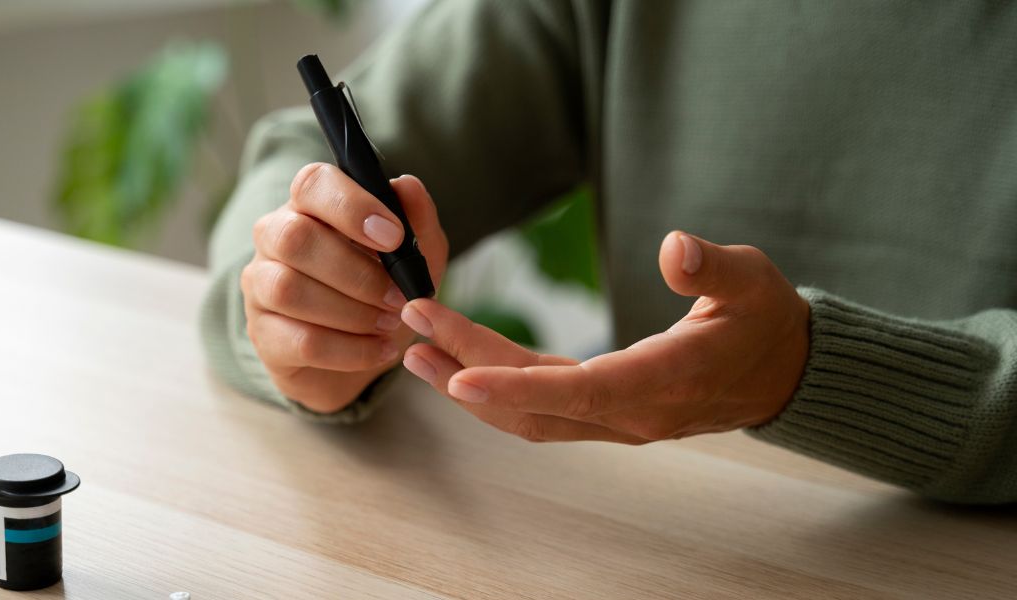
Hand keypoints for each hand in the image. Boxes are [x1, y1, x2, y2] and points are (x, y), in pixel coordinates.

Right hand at [242, 163, 448, 412]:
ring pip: (289, 290)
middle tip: (399, 297)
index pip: (312, 184)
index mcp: (310, 205)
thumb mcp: (416, 256)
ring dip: (353, 312)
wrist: (363, 353)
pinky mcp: (264, 335)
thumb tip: (407, 186)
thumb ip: (417, 220)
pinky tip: (381, 349)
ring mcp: (261, 286)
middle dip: (357, 272)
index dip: (352, 206)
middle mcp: (274, 237)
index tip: (394, 236)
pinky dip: (351, 349)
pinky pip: (301, 341)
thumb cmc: (384, 291)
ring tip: (390, 323)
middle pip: (295, 238)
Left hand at [400, 231, 808, 442]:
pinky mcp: (607, 412)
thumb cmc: (766, 321)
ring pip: (531, 416)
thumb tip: (675, 247)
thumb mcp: (752, 281)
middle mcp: (633, 414)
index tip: (457, 373)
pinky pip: (542, 409)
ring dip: (471, 387)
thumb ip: (713, 269)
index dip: (515, 386)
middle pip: (535, 403)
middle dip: (468, 370)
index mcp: (664, 382)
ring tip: (416, 352)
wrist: (784, 372)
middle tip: (412, 326)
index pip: (578, 391)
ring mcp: (617, 420)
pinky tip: (459, 364)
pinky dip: (498, 388)